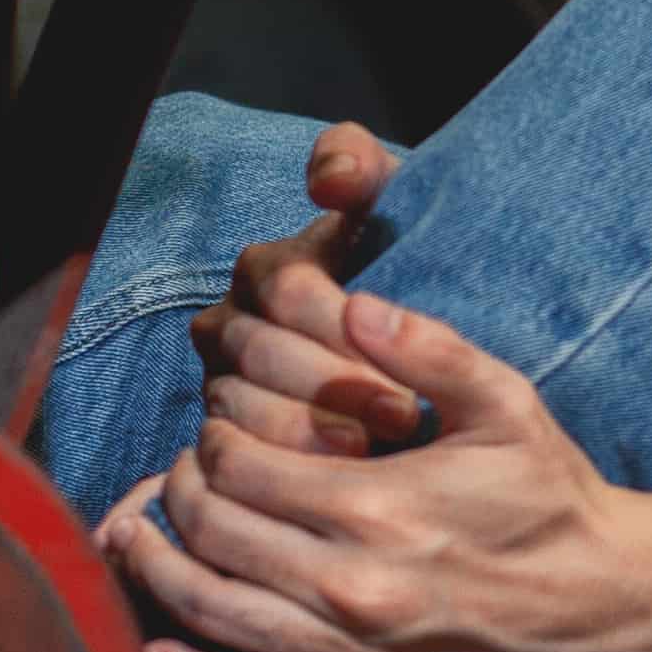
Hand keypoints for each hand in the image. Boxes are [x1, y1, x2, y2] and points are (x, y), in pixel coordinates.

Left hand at [98, 287, 651, 651]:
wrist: (618, 611)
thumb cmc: (558, 501)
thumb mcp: (508, 405)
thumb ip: (425, 348)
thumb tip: (348, 301)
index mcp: (377, 506)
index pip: (238, 465)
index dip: (210, 439)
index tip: (219, 430)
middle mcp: (352, 589)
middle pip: (211, 534)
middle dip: (178, 493)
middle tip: (183, 474)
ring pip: (212, 615)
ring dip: (160, 573)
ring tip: (141, 542)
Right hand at [192, 118, 417, 454]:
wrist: (429, 361)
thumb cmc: (416, 287)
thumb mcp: (403, 214)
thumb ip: (365, 168)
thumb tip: (331, 174)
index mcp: (268, 271)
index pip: (289, 292)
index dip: (345, 329)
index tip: (405, 366)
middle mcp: (232, 326)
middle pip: (263, 357)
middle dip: (336, 389)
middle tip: (403, 419)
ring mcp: (223, 386)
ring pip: (243, 413)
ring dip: (311, 436)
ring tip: (376, 451)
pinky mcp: (229, 445)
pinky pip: (235, 464)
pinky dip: (287, 474)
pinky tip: (339, 483)